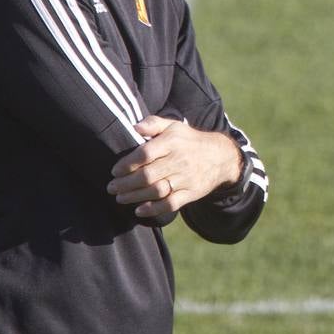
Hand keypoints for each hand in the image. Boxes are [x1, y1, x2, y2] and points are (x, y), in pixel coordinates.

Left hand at [107, 116, 243, 217]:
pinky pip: (171, 204)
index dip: (127, 163)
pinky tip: (139, 209)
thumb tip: (134, 127)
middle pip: (148, 175)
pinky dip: (153, 209)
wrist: (221, 156)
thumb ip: (153, 124)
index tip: (115, 170)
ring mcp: (186, 178)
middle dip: (126, 183)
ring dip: (135, 196)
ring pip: (157, 190)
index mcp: (173, 141)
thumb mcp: (174, 126)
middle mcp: (180, 160)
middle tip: (111, 187)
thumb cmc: (189, 140)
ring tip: (120, 198)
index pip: (146, 153)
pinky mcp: (191, 193)